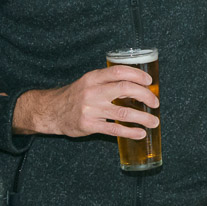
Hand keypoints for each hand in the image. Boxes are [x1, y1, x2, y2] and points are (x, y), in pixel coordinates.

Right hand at [16, 66, 157, 138]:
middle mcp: (92, 91)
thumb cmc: (75, 96)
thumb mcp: (89, 83)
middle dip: (145, 95)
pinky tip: (140, 133)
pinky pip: (114, 129)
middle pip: (125, 89)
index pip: (119, 71)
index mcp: (94, 77)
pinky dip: (130, 132)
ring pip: (123, 112)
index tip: (149, 81)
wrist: (51, 111)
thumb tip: (138, 87)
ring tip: (154, 122)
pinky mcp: (89, 125)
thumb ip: (109, 82)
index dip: (137, 75)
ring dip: (143, 117)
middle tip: (155, 103)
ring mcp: (90, 109)